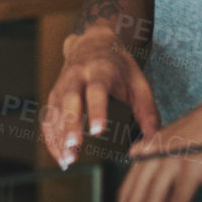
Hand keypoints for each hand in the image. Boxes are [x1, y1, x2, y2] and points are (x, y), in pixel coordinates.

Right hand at [41, 28, 162, 170]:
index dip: (96, 109)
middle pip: (69, 98)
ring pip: (55, 109)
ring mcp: (62, 83)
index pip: (96, 89)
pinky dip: (51, 137)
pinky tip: (60, 156)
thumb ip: (147, 110)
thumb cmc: (118, 66)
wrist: (93, 42)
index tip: (99, 130)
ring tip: (68, 159)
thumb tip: (153, 137)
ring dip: (58, 135)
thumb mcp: (138, 81)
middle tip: (74, 146)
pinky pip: (48, 116)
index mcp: (100, 69)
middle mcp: (77, 75)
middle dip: (70, 123)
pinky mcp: (54, 94)